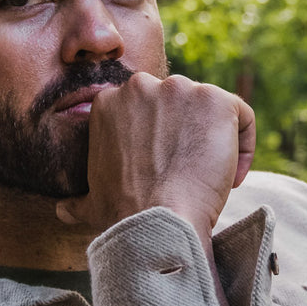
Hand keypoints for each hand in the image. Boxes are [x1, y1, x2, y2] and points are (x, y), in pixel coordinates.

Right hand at [55, 73, 255, 245]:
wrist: (158, 220)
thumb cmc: (124, 216)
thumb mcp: (91, 203)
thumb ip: (78, 200)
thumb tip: (62, 211)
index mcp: (110, 101)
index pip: (150, 111)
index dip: (162, 144)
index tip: (166, 172)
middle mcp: (143, 86)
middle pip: (180, 106)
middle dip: (188, 137)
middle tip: (190, 175)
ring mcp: (181, 89)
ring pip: (211, 111)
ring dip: (216, 143)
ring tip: (211, 181)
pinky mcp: (215, 100)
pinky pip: (242, 116)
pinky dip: (244, 146)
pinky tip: (233, 177)